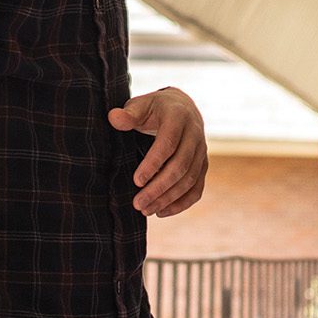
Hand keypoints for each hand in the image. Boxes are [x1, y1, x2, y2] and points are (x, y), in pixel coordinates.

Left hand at [109, 88, 207, 216]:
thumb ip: (128, 114)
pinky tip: (162, 212)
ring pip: (189, 181)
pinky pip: (196, 189)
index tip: (136, 181)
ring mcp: (202, 152)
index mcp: (178, 117)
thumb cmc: (155, 109)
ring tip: (145, 210)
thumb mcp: (141, 105)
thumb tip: (114, 118)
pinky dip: (181, 203)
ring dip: (168, 199)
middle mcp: (195, 135)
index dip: (153, 164)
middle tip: (138, 203)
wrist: (181, 108)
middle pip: (180, 166)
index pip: (168, 144)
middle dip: (159, 188)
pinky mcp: (203, 165)